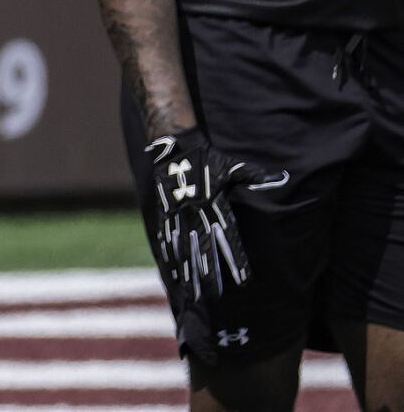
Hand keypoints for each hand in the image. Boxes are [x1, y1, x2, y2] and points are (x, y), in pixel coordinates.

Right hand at [144, 129, 287, 309]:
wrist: (176, 150)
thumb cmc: (210, 160)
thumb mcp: (235, 168)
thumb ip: (257, 177)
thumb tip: (282, 179)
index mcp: (216, 206)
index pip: (229, 239)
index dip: (236, 261)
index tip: (244, 282)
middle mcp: (196, 215)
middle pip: (203, 251)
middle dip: (208, 275)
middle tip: (214, 298)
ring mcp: (178, 216)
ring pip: (183, 250)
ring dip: (187, 273)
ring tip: (192, 294)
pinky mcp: (165, 215)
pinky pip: (167, 240)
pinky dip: (170, 258)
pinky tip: (173, 274)